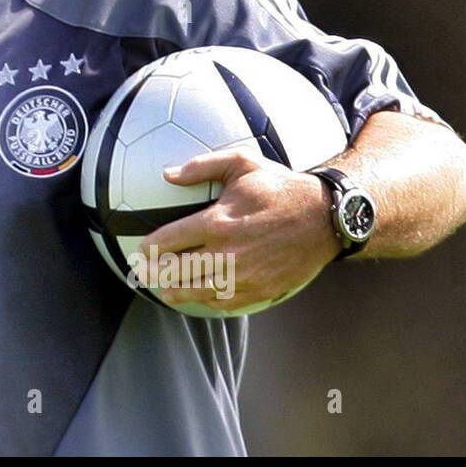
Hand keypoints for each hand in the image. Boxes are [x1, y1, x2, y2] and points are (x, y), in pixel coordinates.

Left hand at [136, 149, 339, 310]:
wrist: (324, 217)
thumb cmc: (279, 187)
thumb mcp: (241, 164)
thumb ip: (201, 167)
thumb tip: (167, 174)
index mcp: (217, 222)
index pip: (168, 241)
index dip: (149, 249)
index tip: (140, 251)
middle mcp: (227, 253)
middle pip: (177, 271)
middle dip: (155, 274)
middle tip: (143, 274)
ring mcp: (244, 275)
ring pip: (197, 291)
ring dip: (175, 292)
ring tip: (164, 290)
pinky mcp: (260, 290)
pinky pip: (224, 302)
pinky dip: (206, 302)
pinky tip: (198, 297)